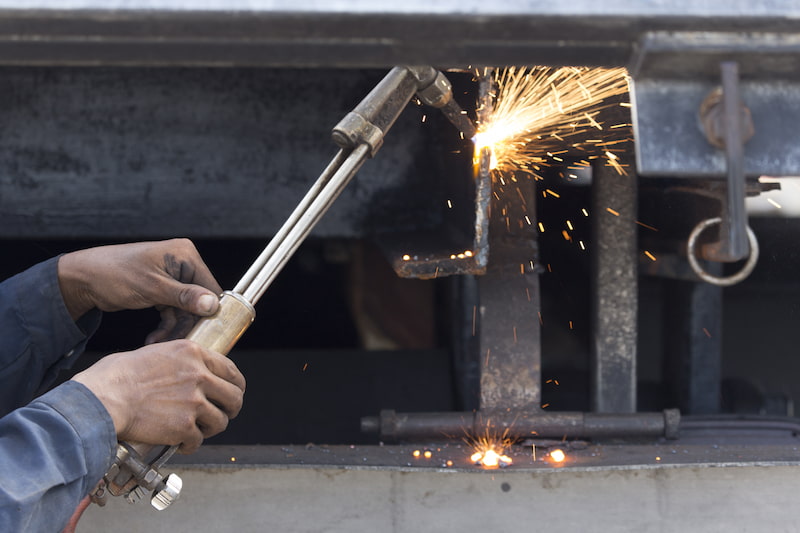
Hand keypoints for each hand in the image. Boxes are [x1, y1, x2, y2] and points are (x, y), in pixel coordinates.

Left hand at [58, 239, 223, 342]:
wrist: (83, 279)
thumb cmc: (115, 275)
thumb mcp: (152, 287)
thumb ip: (185, 296)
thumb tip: (212, 305)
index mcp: (185, 255)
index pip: (210, 286)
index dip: (210, 311)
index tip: (207, 334)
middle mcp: (182, 264)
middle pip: (198, 301)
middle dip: (186, 324)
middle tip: (177, 344)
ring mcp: (172, 278)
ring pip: (185, 310)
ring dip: (173, 328)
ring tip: (157, 343)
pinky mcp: (162, 290)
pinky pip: (172, 311)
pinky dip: (165, 325)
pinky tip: (154, 338)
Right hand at [71, 339, 245, 453]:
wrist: (103, 398)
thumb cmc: (118, 375)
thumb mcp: (157, 352)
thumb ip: (182, 362)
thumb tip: (193, 372)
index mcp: (193, 353)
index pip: (232, 371)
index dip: (236, 386)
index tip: (231, 394)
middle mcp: (199, 375)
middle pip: (235, 397)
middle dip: (231, 409)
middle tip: (222, 415)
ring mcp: (194, 402)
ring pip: (221, 421)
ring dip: (210, 428)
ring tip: (197, 430)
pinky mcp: (184, 427)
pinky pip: (198, 440)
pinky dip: (190, 445)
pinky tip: (181, 443)